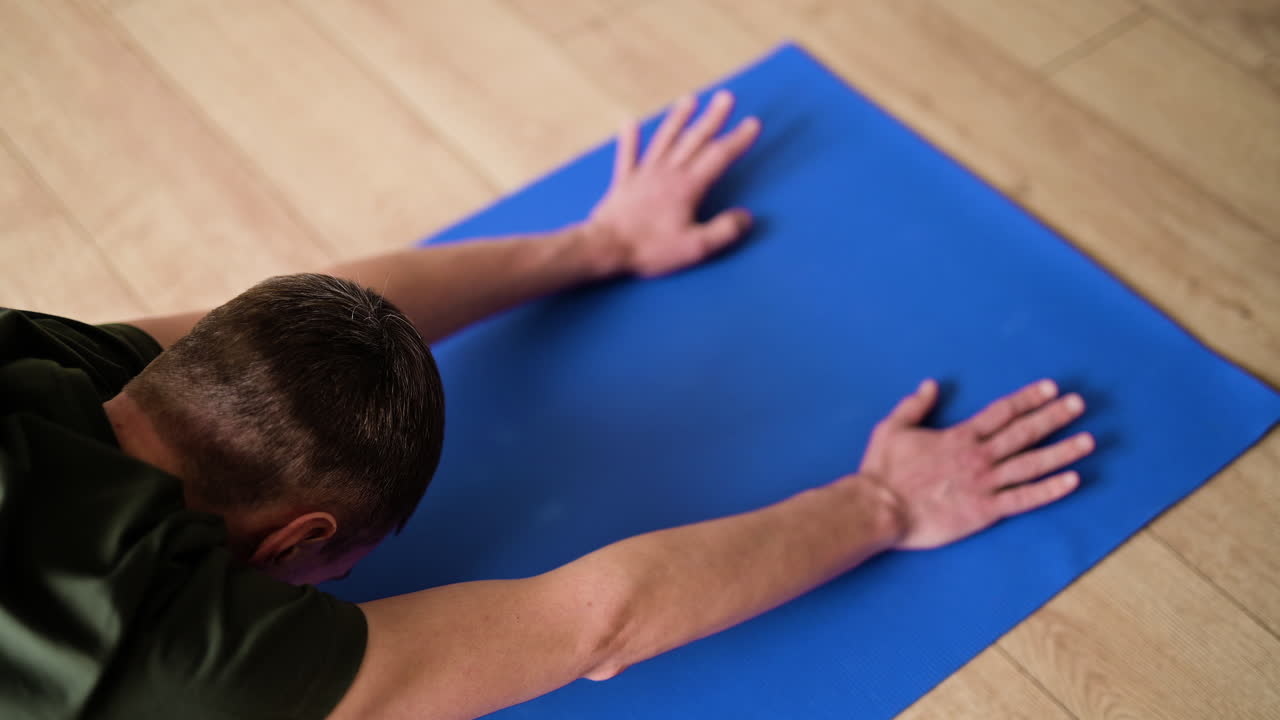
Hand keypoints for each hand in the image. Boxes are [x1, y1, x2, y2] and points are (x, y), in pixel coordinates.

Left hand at [586, 90, 760, 277]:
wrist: (605, 248)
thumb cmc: (650, 249)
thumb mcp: (695, 247)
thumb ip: (724, 231)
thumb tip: (746, 217)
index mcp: (687, 186)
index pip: (719, 156)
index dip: (738, 139)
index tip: (753, 123)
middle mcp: (667, 173)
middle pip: (694, 139)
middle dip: (713, 118)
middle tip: (725, 97)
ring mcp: (643, 174)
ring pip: (665, 139)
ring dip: (678, 118)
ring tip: (689, 100)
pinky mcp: (624, 182)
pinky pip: (627, 154)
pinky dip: (628, 138)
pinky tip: (629, 122)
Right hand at [858, 379, 1094, 549]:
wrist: (880, 509)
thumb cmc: (883, 470)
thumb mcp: (892, 428)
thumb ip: (914, 406)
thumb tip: (931, 385)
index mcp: (959, 436)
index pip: (1002, 412)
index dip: (1028, 398)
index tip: (1050, 388)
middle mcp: (978, 457)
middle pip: (1023, 433)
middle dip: (1053, 416)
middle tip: (1078, 404)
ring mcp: (984, 484)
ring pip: (1031, 464)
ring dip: (1062, 451)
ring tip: (1088, 440)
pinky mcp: (984, 511)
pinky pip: (1024, 499)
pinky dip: (1049, 490)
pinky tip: (1072, 481)